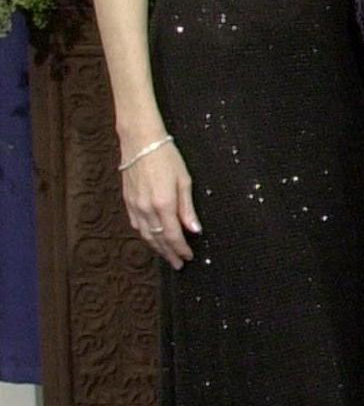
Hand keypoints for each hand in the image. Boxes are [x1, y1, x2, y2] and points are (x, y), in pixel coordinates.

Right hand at [121, 136, 197, 267]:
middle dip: (169, 253)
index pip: (172, 235)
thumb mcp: (184, 181)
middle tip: (179, 264)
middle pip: (158, 239)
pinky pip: (136, 224)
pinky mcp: (127, 200)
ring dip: (156, 247)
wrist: (140, 141)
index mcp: (163, 204)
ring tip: (167, 255)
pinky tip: (151, 238)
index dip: (181, 248)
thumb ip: (187, 208)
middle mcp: (146, 208)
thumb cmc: (166, 157)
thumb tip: (194, 230)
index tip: (189, 257)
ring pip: (145, 234)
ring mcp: (134, 205)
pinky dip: (145, 234)